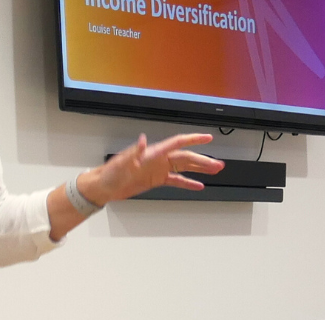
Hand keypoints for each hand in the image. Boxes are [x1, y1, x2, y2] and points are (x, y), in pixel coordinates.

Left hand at [87, 133, 224, 203]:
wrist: (105, 187)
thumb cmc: (111, 173)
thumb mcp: (122, 163)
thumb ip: (134, 152)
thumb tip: (142, 140)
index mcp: (153, 153)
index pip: (176, 143)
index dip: (192, 140)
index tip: (207, 137)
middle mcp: (158, 159)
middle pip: (185, 157)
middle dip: (202, 160)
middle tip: (219, 165)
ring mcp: (158, 169)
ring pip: (183, 167)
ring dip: (199, 169)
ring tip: (215, 171)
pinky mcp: (156, 180)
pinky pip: (176, 180)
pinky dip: (187, 183)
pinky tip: (198, 185)